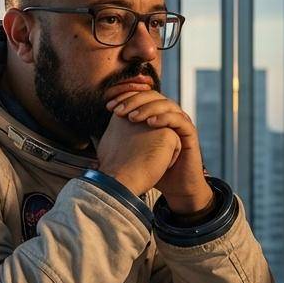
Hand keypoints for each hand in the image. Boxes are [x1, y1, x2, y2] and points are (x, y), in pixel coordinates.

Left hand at [104, 80, 214, 215]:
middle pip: (153, 96)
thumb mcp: (134, 151)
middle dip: (134, 100)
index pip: (141, 96)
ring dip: (147, 108)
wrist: (176, 187)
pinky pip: (179, 119)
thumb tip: (93, 135)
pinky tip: (150, 123)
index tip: (108, 106)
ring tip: (132, 117)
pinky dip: (165, 118)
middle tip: (118, 110)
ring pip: (166, 104)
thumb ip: (121, 139)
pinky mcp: (190, 133)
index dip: (125, 97)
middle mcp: (169, 115)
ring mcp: (181, 122)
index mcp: (156, 115)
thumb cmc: (154, 168)